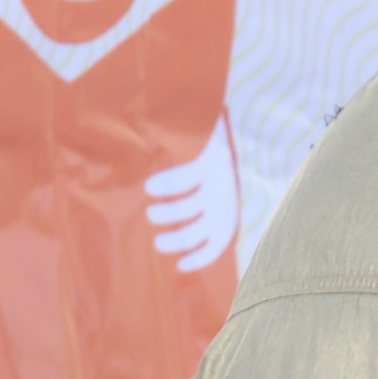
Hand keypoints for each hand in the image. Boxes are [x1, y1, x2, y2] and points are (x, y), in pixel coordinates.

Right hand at [145, 120, 240, 273]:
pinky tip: (151, 187)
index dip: (202, 256)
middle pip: (207, 228)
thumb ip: (190, 203)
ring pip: (195, 205)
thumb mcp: (203, 183)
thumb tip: (157, 229)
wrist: (214, 112)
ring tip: (151, 214)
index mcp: (225, 205)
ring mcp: (220, 177)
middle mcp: (226, 195)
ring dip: (171, 215)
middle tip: (158, 241)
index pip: (219, 240)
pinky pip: (189, 177)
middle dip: (182, 241)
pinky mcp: (213, 157)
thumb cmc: (204, 155)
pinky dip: (169, 185)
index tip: (180, 266)